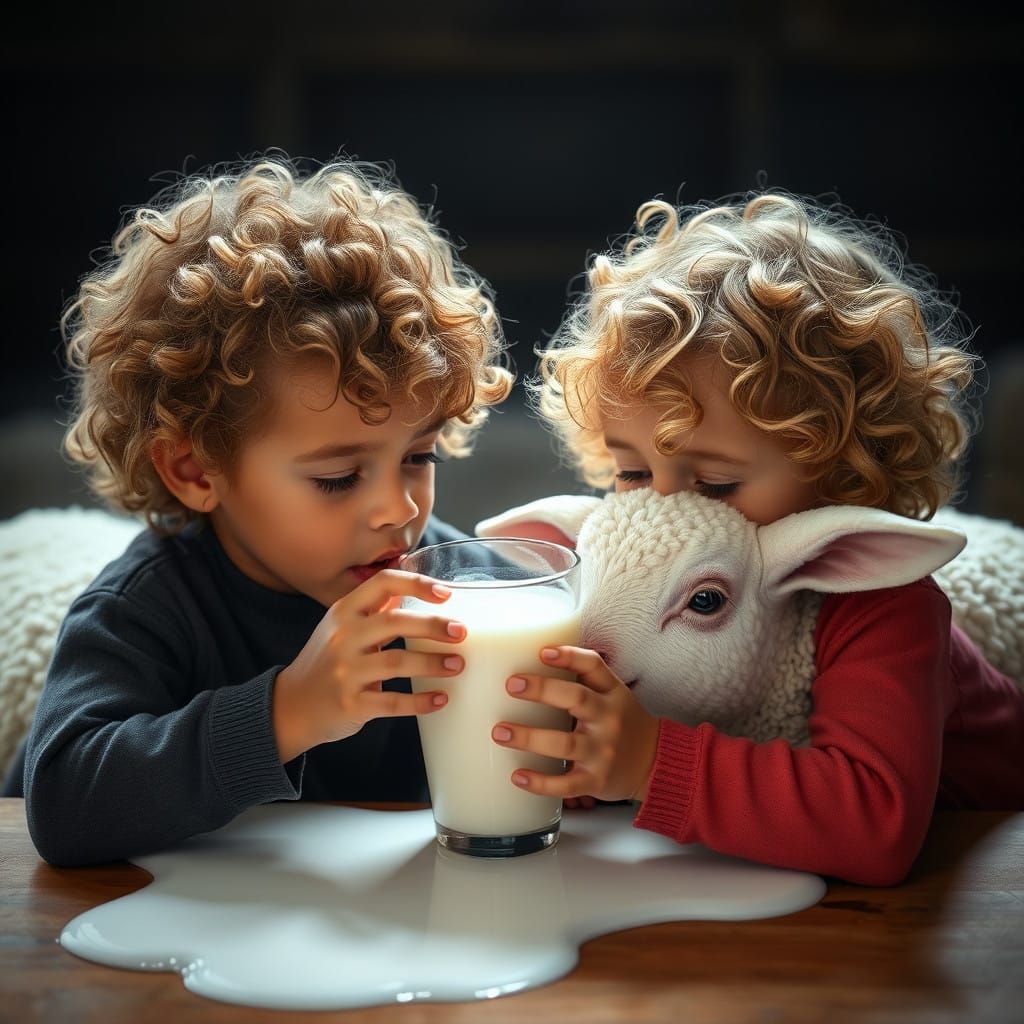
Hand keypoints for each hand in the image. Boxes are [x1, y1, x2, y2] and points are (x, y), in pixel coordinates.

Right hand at [272, 570, 465, 761]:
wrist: (292, 705)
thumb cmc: (327, 661)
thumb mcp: (343, 628)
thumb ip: (376, 611)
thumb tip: (417, 590)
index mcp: (344, 611)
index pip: (383, 584)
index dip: (417, 584)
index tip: (447, 594)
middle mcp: (342, 637)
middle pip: (394, 622)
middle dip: (433, 625)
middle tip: (461, 632)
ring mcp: (344, 671)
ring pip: (397, 662)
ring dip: (432, 664)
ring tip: (457, 665)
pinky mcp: (350, 703)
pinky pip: (392, 702)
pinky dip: (420, 702)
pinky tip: (441, 699)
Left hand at [491, 646, 659, 803]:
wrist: (655, 763)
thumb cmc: (623, 723)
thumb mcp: (614, 695)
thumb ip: (584, 679)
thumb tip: (533, 656)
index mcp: (612, 693)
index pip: (594, 666)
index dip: (569, 656)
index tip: (543, 651)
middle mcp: (609, 719)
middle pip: (577, 699)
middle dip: (542, 690)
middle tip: (511, 685)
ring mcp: (603, 751)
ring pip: (565, 744)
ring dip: (529, 738)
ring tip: (500, 732)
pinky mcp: (597, 780)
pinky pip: (566, 784)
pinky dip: (541, 783)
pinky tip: (518, 776)